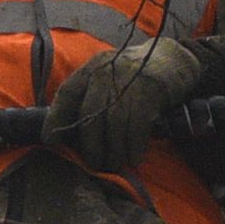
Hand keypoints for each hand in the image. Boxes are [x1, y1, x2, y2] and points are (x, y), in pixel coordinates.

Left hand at [48, 35, 214, 178]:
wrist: (173, 59)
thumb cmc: (136, 76)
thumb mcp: (110, 77)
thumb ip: (92, 97)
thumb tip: (72, 132)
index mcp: (92, 68)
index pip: (68, 92)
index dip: (57, 117)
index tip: (51, 140)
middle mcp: (106, 72)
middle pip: (90, 113)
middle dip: (90, 144)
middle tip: (94, 163)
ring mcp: (128, 80)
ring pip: (114, 123)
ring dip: (114, 150)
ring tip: (114, 164)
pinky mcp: (149, 90)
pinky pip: (136, 125)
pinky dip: (133, 145)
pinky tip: (133, 158)